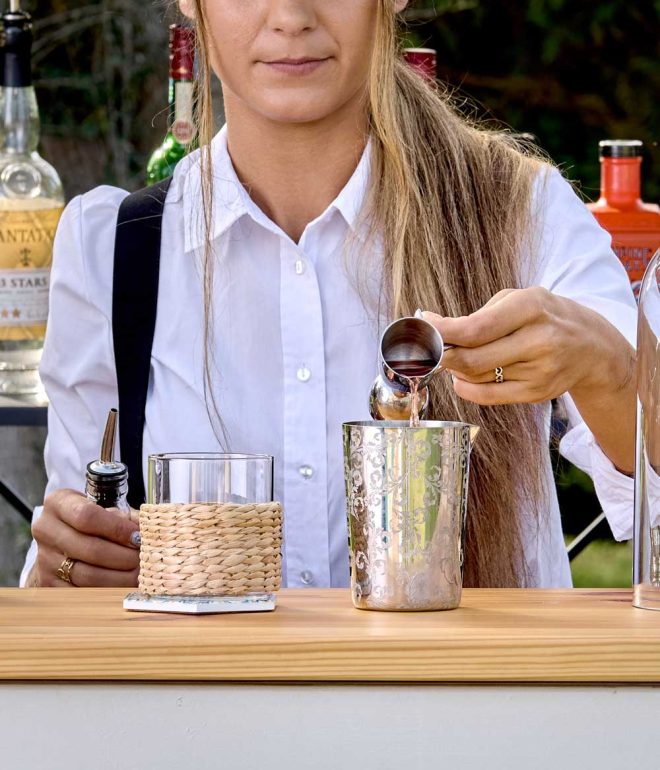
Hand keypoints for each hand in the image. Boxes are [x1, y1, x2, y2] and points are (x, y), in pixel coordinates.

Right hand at [30, 489, 140, 587]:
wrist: (63, 542)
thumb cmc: (92, 522)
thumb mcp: (105, 509)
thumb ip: (126, 517)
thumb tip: (149, 532)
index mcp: (59, 503)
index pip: (88, 516)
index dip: (117, 529)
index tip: (138, 537)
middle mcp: (46, 530)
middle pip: (90, 548)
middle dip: (123, 557)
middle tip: (144, 560)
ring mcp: (45, 559)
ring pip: (86, 575)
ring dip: (119, 577)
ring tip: (139, 575)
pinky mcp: (48, 583)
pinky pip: (82, 592)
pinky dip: (106, 592)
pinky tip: (123, 587)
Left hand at [425, 287, 630, 405]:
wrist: (592, 347)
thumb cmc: (544, 317)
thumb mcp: (518, 300)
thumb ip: (478, 314)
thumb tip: (432, 326)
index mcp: (532, 308)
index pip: (475, 328)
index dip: (442, 333)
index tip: (423, 328)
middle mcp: (539, 340)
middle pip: (471, 359)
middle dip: (442, 354)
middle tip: (430, 347)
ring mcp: (540, 371)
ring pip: (476, 378)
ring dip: (455, 369)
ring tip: (455, 356)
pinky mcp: (537, 394)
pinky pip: (487, 397)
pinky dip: (466, 387)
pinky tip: (462, 378)